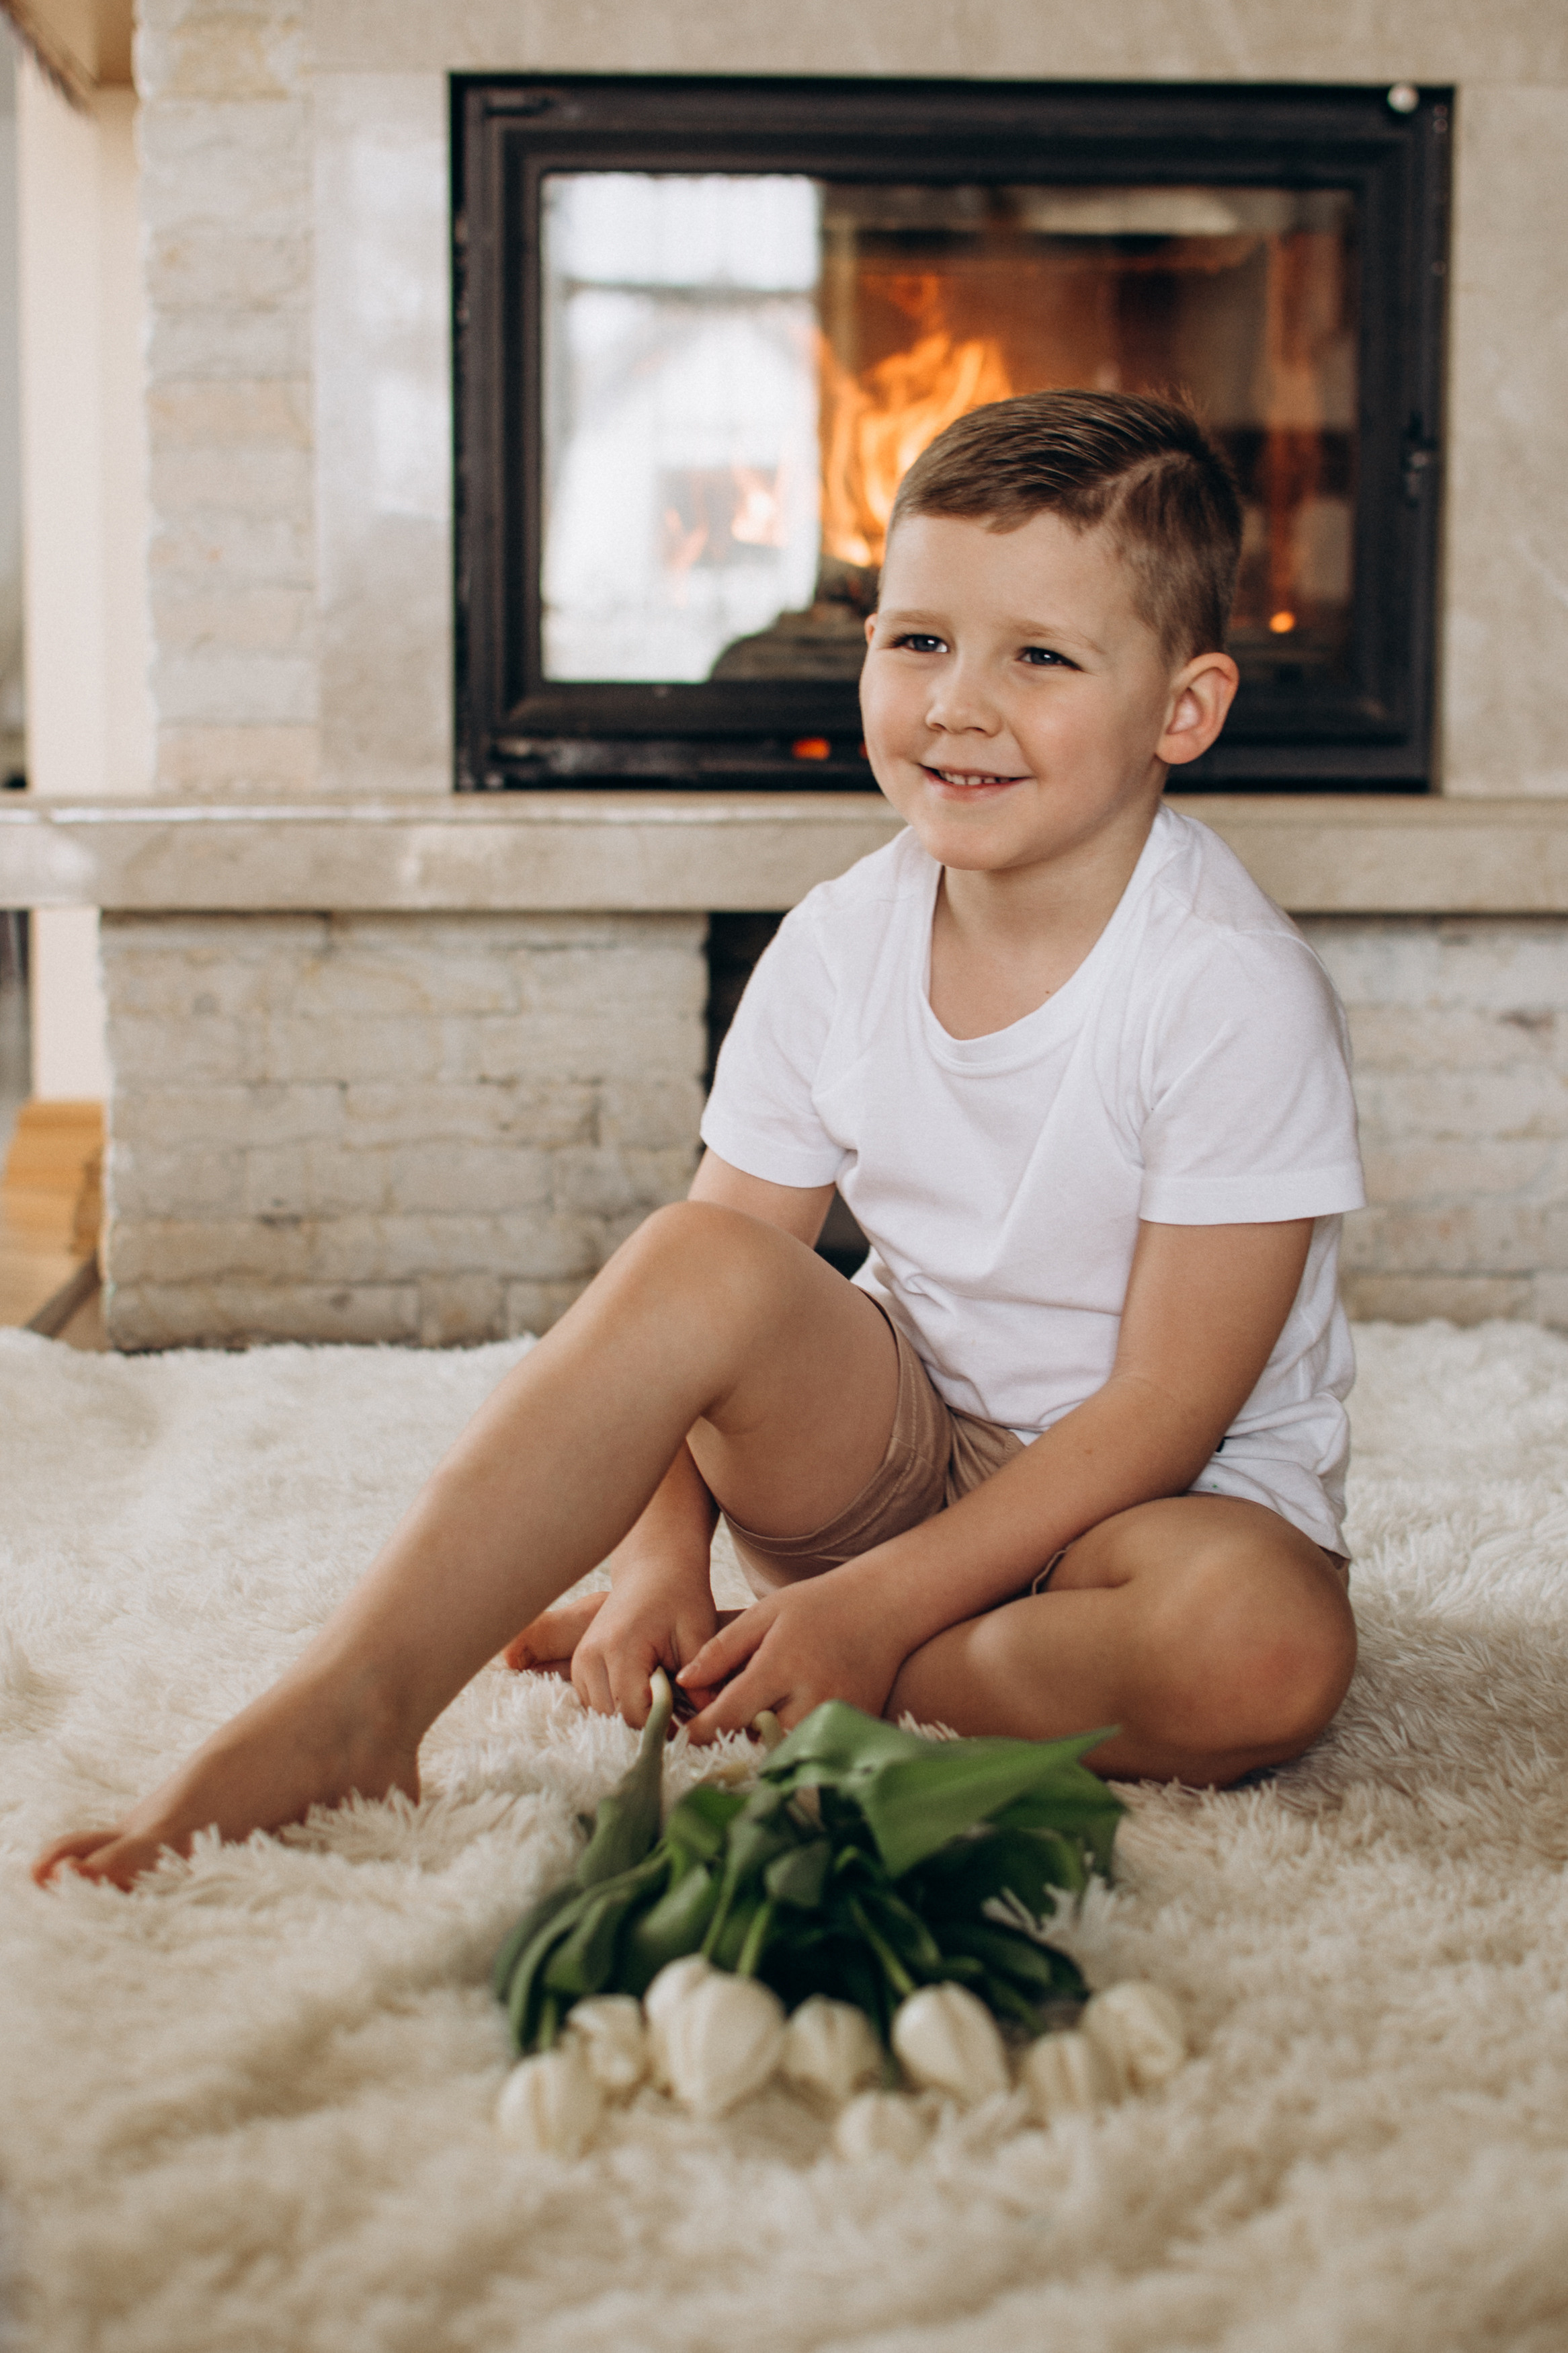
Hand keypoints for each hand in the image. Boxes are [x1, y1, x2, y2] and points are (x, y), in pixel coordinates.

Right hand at [507, 1570, 719, 1727]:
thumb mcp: (697, 1631)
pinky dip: (619, 1706)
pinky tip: (645, 1693)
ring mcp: (582, 1660)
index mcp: (620, 1647)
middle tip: (680, 1716)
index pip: (634, 1713)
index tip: (690, 1724)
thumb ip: (701, 1677)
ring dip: (631, 1716)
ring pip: (602, 1714)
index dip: (664, 1726)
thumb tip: (709, 1718)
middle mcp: (591, 1656)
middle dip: (647, 1724)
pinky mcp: (581, 1663)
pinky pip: (595, 1702)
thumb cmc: (679, 1593)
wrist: (653, 1565)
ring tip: (663, 1702)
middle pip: (615, 1718)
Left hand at [677, 1567, 904, 1742]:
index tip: (685, 1733)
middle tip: (720, 1726)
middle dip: (734, 1737)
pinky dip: (795, 1741)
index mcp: (782, 1666)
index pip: (730, 1715)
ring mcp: (837, 1716)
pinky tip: (788, 1719)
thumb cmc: (817, 1607)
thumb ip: (722, 1649)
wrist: (884, 1608)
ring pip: (785, 1750)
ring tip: (756, 1720)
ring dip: (764, 1742)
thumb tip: (683, 1682)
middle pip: (756, 1741)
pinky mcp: (856, 1726)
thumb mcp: (763, 1614)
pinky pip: (814, 1747)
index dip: (701, 1730)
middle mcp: (812, 1697)